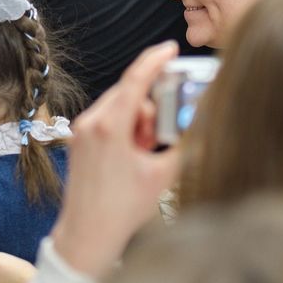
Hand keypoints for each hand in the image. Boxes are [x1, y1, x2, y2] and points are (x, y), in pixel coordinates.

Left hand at [49, 41, 180, 279]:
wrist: (87, 234)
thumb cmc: (121, 210)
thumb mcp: (163, 175)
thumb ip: (184, 143)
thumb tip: (202, 124)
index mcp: (110, 126)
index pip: (135, 79)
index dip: (155, 60)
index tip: (170, 48)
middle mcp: (91, 122)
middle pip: (129, 92)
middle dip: (152, 106)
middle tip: (165, 131)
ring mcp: (81, 130)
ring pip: (119, 106)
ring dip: (139, 119)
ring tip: (146, 151)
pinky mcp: (79, 140)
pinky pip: (107, 119)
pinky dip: (125, 127)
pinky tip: (134, 152)